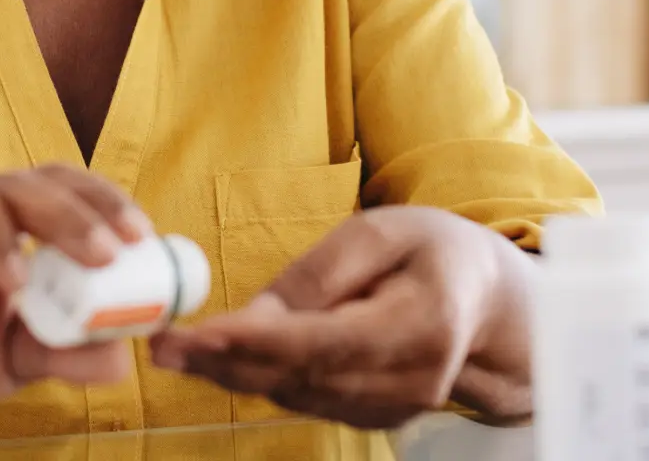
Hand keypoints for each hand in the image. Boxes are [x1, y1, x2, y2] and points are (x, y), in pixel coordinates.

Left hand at [149, 206, 534, 427]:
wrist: (485, 302)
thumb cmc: (433, 252)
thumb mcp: (382, 232)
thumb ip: (318, 274)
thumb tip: (252, 319)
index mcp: (425, 324)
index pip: (328, 342)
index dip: (260, 343)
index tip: (202, 333)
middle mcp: (413, 379)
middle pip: (303, 378)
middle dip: (225, 363)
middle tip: (163, 345)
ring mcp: (396, 407)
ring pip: (298, 395)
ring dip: (232, 375)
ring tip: (176, 348)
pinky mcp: (376, 416)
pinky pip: (308, 399)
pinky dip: (261, 380)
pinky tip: (220, 359)